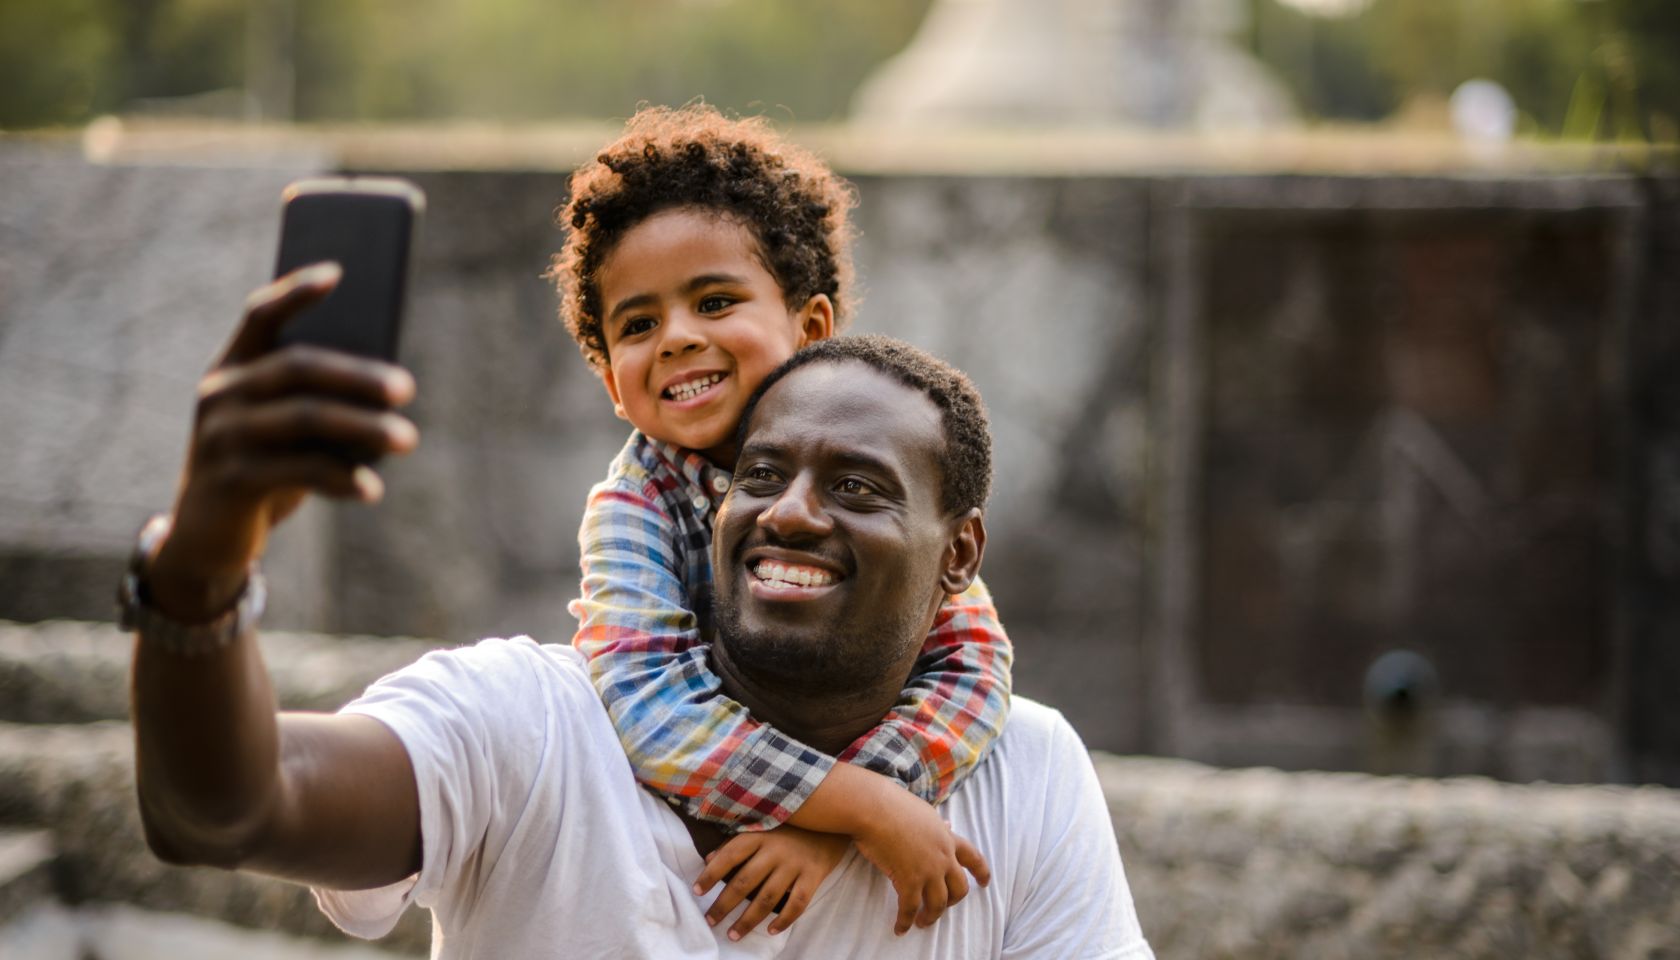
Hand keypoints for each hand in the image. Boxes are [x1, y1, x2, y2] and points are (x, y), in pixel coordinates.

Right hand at [148, 262, 418, 621]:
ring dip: (364, 427)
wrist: (207, 535)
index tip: (339, 273)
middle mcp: (220, 392)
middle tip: (407, 388)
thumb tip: (387, 388)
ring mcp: (220, 435)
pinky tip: (374, 488)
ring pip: (305, 417)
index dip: (296, 292)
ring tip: (408, 439)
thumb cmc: (263, 466)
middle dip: (359, 375)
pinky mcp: (230, 479)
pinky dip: (343, 478)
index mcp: (232, 367)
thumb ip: (315, 402)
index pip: (260, 315)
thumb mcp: (282, 428)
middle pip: (297, 366)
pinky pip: (299, 470)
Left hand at [693, 826, 848, 939]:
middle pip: (744, 882)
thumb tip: (709, 857)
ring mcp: (795, 864)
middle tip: (710, 922)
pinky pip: (798, 903)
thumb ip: (738, 840)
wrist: (835, 817)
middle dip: (724, 905)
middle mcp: (776, 850)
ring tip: (733, 934)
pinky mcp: (814, 876)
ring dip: (748, 919)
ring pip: (767, 898)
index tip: (696, 891)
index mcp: (760, 834)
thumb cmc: (792, 824)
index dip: (711, 874)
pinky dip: (784, 920)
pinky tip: (771, 931)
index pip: (729, 855)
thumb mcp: (764, 824)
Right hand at [853, 783, 989, 935]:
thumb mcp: (924, 812)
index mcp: (947, 838)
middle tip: (944, 907)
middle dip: (953, 901)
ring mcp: (928, 870)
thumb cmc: (893, 804)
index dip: (981, 872)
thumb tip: (949, 825)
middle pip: (959, 888)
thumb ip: (938, 824)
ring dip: (931, 916)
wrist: (874, 807)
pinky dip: (905, 921)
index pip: (972, 857)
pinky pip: (911, 908)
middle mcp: (943, 856)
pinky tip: (900, 928)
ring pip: (939, 903)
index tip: (985, 883)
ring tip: (922, 922)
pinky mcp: (909, 880)